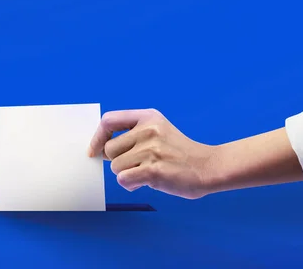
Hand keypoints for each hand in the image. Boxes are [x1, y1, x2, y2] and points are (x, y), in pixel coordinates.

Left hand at [87, 108, 215, 198]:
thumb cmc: (179, 153)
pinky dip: (132, 184)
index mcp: (148, 117)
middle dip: (118, 161)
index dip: (98, 137)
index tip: (94, 150)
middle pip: (109, 149)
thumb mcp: (158, 131)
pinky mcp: (153, 170)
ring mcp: (151, 150)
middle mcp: (148, 130)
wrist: (208, 167)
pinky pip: (124, 179)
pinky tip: (147, 181)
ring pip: (115, 167)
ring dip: (127, 174)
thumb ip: (131, 135)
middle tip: (136, 164)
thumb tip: (99, 149)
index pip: (109, 120)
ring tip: (146, 173)